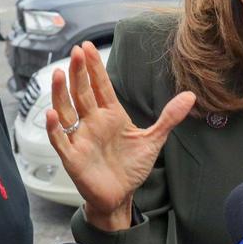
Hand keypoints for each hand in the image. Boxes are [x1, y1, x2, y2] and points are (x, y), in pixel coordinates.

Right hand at [46, 42, 194, 230]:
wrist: (120, 197)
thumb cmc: (131, 167)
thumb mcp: (153, 140)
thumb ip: (169, 117)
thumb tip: (191, 96)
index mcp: (110, 115)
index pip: (100, 86)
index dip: (94, 67)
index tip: (87, 47)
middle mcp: (92, 123)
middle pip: (82, 93)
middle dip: (78, 72)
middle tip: (76, 51)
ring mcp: (81, 138)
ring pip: (66, 111)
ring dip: (61, 93)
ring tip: (59, 74)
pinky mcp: (73, 158)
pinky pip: (60, 140)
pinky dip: (55, 128)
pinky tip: (51, 115)